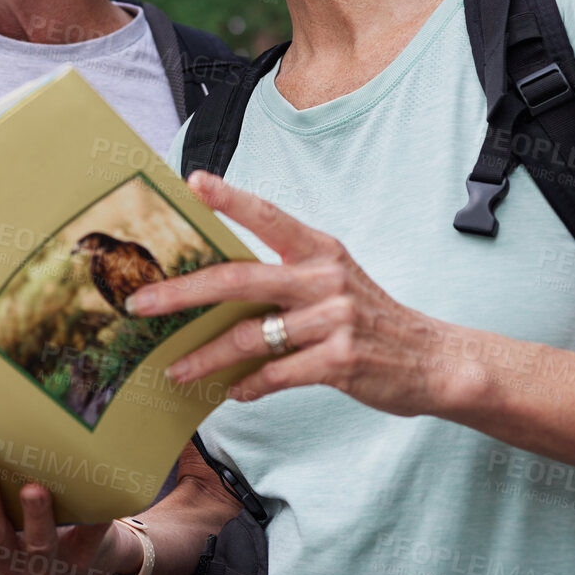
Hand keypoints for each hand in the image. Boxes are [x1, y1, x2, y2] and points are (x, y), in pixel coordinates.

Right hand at [0, 458, 141, 574]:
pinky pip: (85, 540)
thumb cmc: (21, 519)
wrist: (75, 549)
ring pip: (35, 544)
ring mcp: (41, 569)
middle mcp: (4, 568)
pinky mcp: (77, 561)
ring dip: (32, 516)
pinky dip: (89, 522)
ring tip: (32, 489)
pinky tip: (91, 498)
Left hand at [127, 171, 449, 415]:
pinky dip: (247, 386)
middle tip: (139, 304)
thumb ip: (287, 276)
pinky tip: (230, 392)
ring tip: (175, 370)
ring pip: (249, 336)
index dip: (229, 197)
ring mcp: (333, 319)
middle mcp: (325, 277)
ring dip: (205, 357)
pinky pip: (276, 374)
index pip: (268, 216)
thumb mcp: (336, 281)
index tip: (192, 182)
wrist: (435, 360)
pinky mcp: (339, 361)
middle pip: (238, 279)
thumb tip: (219, 286)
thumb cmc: (373, 319)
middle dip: (181, 293)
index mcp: (321, 250)